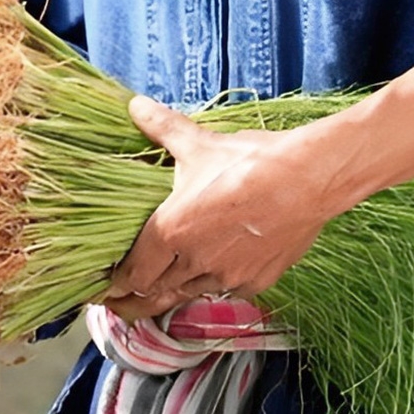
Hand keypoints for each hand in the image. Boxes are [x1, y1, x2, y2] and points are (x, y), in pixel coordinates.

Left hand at [106, 60, 413, 320]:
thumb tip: (135, 105)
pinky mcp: (256, 281)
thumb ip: (164, 130)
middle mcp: (193, 262)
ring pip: (188, 296)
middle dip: (132, 303)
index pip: (132, 271)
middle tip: (118, 307)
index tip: (105, 286)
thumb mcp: (201, 145)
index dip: (115, 282)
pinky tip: (210, 277)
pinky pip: (226, 290)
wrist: (308, 180)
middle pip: (153, 296)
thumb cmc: (252, 162)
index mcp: (170, 232)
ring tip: (159, 297)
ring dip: (171, 296)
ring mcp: (227, 276)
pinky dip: (213, 285)